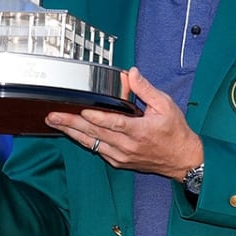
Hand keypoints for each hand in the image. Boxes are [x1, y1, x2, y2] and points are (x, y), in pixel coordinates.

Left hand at [45, 67, 202, 180]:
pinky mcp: (119, 161)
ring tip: (55, 124)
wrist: (182, 159)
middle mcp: (127, 146)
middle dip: (72, 123)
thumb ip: (146, 89)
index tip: (81, 110)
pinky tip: (73, 133)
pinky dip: (84, 141)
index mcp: (140, 130)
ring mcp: (121, 156)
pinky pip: (98, 150)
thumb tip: (131, 73)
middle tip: (53, 116)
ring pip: (92, 143)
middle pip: (95, 134)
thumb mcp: (166, 105)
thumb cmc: (175, 132)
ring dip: (72, 133)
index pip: (113, 123)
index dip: (96, 117)